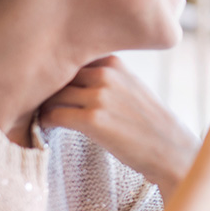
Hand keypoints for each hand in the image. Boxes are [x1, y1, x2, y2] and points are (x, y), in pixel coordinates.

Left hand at [40, 55, 198, 193]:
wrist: (171, 151)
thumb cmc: (149, 124)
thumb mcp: (132, 87)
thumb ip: (106, 77)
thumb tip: (68, 78)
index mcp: (115, 63)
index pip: (70, 59)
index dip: (57, 74)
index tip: (48, 86)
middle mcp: (106, 75)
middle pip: (58, 76)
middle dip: (46, 90)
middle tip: (37, 105)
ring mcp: (99, 96)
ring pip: (52, 95)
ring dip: (43, 107)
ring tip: (43, 118)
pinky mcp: (93, 120)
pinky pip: (53, 115)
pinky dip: (46, 123)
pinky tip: (48, 130)